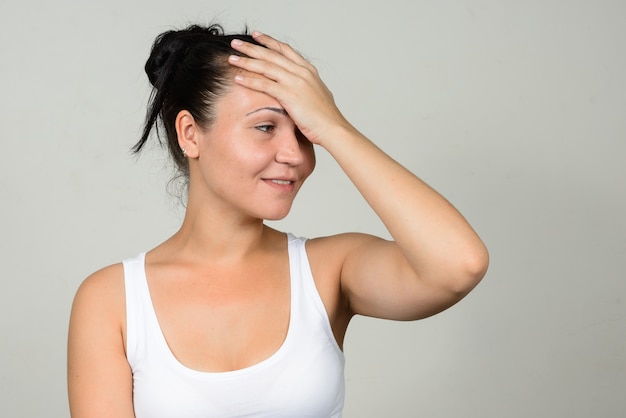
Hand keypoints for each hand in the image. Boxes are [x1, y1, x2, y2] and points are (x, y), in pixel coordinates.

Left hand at [229, 31, 350, 145]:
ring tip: (232, 58)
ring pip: (266, 67)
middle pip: (272, 55)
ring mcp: (296, 82)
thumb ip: (307, 88)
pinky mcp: (289, 95)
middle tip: (236, 43)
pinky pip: (265, 85)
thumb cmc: (326, 118)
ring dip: (247, 61)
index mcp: (308, 70)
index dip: (269, 42)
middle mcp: (301, 72)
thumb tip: (302, 89)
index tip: (256, 36)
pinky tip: (238, 78)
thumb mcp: (318, 95)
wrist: (333, 128)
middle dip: (252, 48)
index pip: (285, 50)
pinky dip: (250, 80)